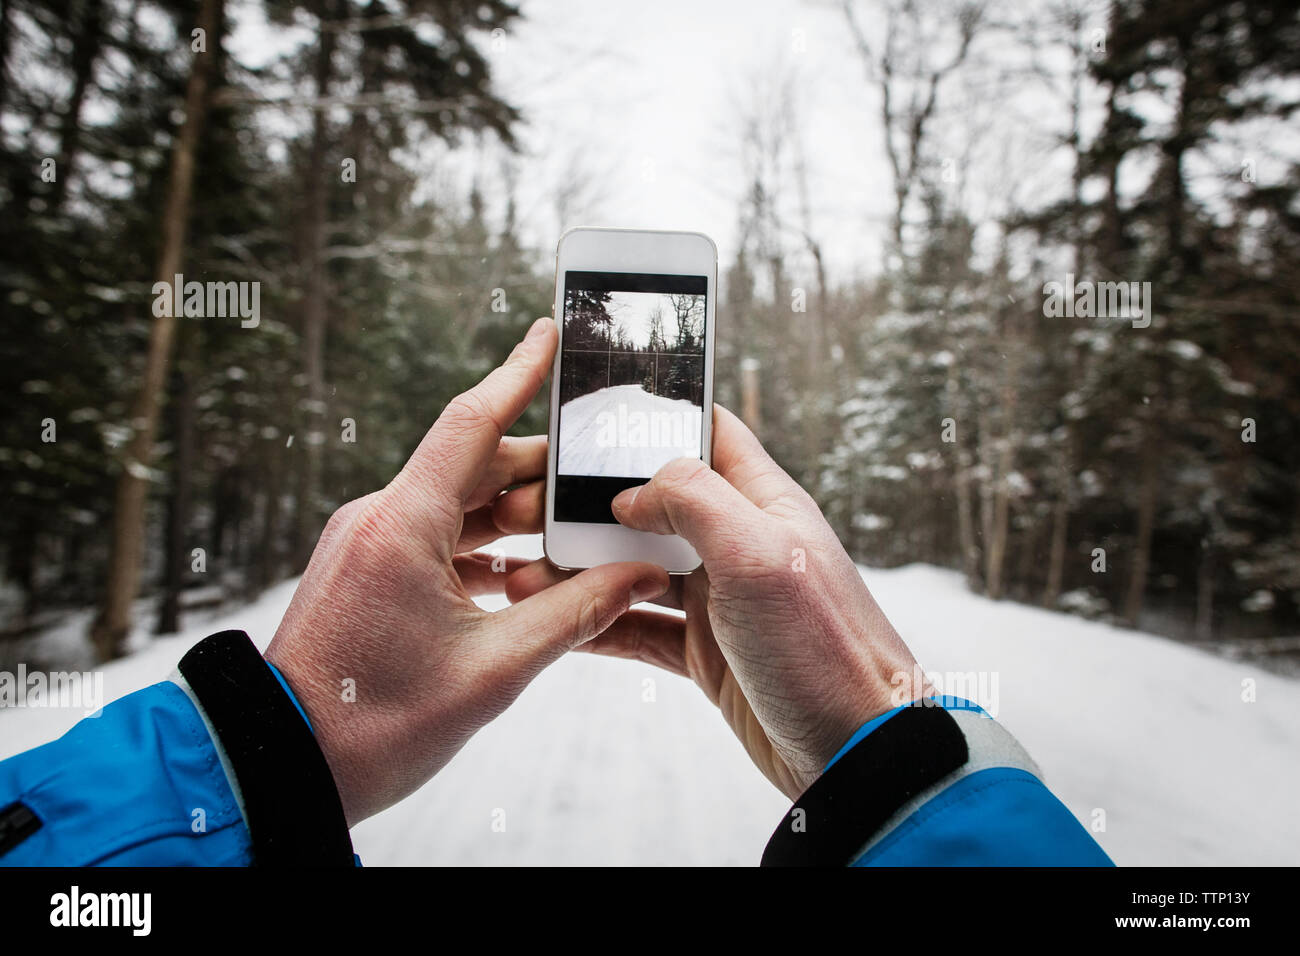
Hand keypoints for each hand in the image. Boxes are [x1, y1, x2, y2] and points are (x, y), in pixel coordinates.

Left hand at [265, 317, 669, 825]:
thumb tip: (639, 576)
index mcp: (402, 526)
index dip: (517, 373)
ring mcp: (368, 542)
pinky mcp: (367, 567)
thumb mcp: (493, 669)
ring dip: (515, 518)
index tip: (550, 332)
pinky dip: (484, 548)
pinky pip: (436, 536)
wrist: (285, 766)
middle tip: (602, 482)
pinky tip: (527, 575)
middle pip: (476, 465)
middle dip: (541, 472)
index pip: (471, 424)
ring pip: (458, 504)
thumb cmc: (374, 723)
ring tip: (576, 537)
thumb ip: (575, 612)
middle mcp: (379, 518)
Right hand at [506, 406, 929, 799]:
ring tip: (522, 568)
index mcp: (764, 503)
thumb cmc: (826, 650)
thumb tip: (633, 489)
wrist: (856, 754)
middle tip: (528, 505)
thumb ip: (695, 500)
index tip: (590, 418)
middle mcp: (739, 543)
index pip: (707, 432)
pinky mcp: (705, 652)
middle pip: (654, 501)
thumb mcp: (759, 554)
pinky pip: (638, 626)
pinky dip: (597, 620)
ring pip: (636, 566)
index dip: (654, 416)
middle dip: (591, 500)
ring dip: (582, 566)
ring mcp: (720, 599)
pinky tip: (553, 617)